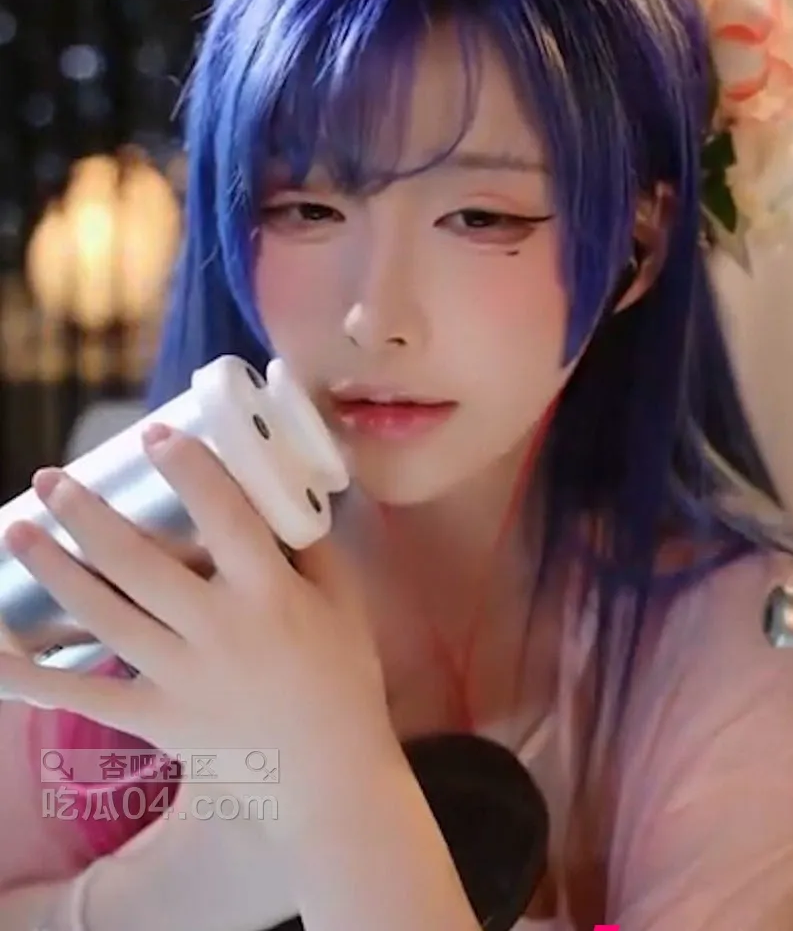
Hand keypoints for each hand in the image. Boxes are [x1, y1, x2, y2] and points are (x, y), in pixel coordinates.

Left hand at [0, 424, 397, 842]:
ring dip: (55, 569)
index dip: (188, 471)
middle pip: (140, 563)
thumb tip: (276, 483)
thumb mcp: (342, 600)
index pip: (224, 518)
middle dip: (87, 515)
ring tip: (17, 529)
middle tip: (50, 478)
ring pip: (105, 615)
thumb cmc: (340, 676)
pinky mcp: (155, 718)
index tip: (153, 435)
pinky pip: (87, 695)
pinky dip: (34, 678)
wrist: (327, 775)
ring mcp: (181, 677)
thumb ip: (308, 542)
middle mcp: (219, 630)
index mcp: (269, 593)